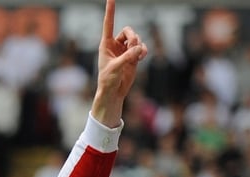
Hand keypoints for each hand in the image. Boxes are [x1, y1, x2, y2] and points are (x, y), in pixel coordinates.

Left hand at [92, 0, 148, 126]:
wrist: (114, 92)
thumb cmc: (108, 80)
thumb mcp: (116, 68)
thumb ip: (128, 57)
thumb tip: (139, 48)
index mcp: (106, 44)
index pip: (108, 24)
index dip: (110, 11)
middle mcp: (115, 45)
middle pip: (128, 30)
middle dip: (133, 36)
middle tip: (134, 46)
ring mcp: (125, 51)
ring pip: (136, 39)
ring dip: (139, 44)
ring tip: (138, 55)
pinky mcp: (133, 57)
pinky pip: (141, 48)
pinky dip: (143, 50)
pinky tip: (142, 57)